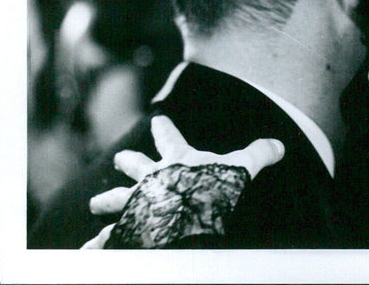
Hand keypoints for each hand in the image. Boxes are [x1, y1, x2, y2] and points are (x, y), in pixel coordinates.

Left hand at [81, 115, 283, 247]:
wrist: (189, 212)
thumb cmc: (213, 187)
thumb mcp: (240, 167)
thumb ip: (258, 154)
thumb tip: (280, 145)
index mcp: (177, 160)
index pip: (170, 138)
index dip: (165, 129)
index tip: (158, 118)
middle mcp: (153, 178)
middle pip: (136, 165)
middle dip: (128, 162)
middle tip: (119, 159)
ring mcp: (139, 202)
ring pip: (118, 199)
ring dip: (107, 202)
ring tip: (94, 205)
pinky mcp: (132, 226)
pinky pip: (113, 236)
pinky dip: (101, 244)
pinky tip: (87, 250)